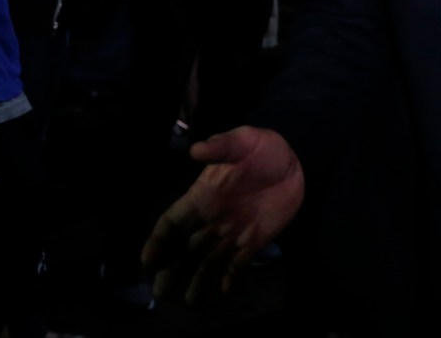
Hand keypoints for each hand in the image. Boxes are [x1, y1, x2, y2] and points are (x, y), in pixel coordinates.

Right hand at [143, 126, 303, 304]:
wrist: (293, 162)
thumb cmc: (262, 149)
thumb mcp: (242, 140)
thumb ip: (220, 146)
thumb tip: (196, 150)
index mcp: (201, 198)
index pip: (171, 224)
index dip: (158, 242)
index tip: (147, 263)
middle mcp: (211, 220)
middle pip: (184, 249)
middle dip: (170, 270)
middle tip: (160, 292)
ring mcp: (232, 232)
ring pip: (207, 261)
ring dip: (196, 280)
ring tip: (188, 300)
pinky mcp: (253, 241)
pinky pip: (237, 264)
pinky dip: (229, 277)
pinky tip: (222, 291)